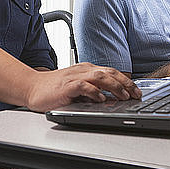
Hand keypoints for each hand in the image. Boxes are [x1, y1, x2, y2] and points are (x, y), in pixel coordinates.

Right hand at [25, 63, 141, 111]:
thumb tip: (111, 99)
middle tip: (136, 94)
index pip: (111, 72)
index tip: (137, 91)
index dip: (126, 81)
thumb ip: (92, 91)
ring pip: (99, 76)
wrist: (32, 87)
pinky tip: (101, 99)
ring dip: (114, 86)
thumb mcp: (77, 87)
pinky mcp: (66, 86)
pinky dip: (94, 92)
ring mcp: (74, 76)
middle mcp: (82, 70)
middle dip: (125, 83)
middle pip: (109, 72)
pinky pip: (83, 86)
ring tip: (124, 96)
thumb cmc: (54, 89)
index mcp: (87, 69)